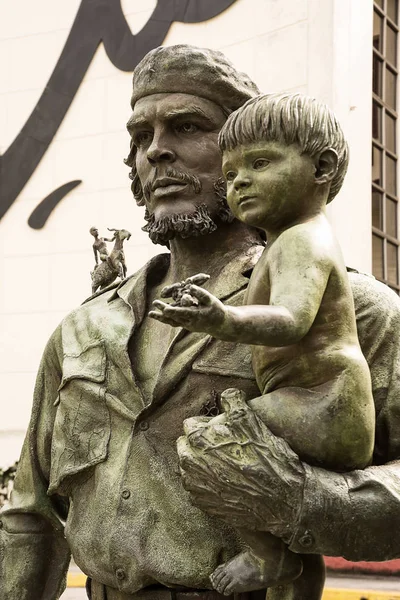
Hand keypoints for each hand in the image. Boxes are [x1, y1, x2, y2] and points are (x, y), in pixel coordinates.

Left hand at [149, 284, 227, 334]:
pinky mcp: (185, 325)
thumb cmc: (216, 310)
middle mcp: (190, 323)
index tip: (165, 308)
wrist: (219, 324)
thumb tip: (191, 287)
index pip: (182, 313)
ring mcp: (187, 325)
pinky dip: (166, 319)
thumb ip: (201, 294)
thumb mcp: (212, 301)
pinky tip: (158, 314)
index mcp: (196, 316)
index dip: (173, 311)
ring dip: (161, 318)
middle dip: (163, 311)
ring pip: (172, 322)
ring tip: (150, 314)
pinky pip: (174, 322)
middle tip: (155, 303)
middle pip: (174, 317)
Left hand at [177, 388, 305, 540]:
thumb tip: (226, 394)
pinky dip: (209, 484)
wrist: (284, 500)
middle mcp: (190, 465)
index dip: (208, 425)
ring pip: (190, 468)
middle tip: (224, 447)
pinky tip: (228, 482)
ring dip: (203, 464)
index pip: (190, 424)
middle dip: (200, 444)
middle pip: (186, 446)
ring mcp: (196, 488)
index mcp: (197, 440)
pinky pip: (199, 489)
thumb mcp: (252, 421)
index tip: (224, 431)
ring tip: (226, 465)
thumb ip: (233, 401)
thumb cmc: (268, 458)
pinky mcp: (205, 506)